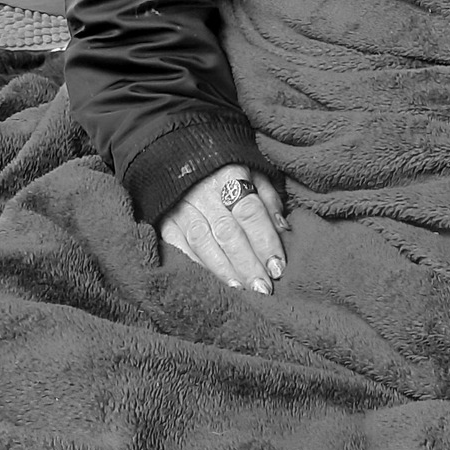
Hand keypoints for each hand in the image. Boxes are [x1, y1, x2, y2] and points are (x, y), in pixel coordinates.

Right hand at [157, 162, 288, 294]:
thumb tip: (284, 230)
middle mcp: (203, 192)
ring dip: (224, 270)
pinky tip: (212, 283)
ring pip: (203, 243)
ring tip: (242, 290)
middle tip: (263, 288)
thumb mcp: (254, 172)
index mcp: (230, 175)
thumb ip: (269, 200)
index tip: (278, 267)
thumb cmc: (228, 171)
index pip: (249, 212)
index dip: (264, 241)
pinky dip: (197, 267)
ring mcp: (181, 208)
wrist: (182, 159)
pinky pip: (179, 248)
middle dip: (247, 264)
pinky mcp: (165, 223)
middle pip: (227, 232)